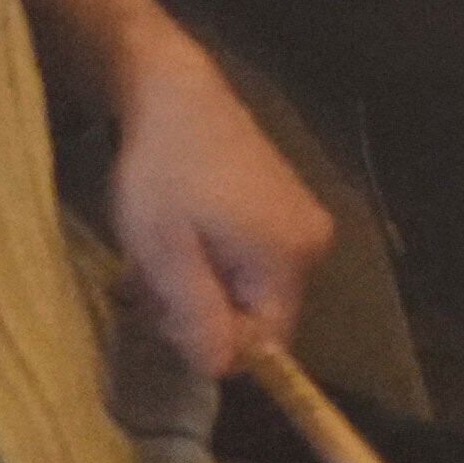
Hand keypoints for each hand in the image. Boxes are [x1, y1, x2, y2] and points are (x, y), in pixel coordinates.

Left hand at [90, 18, 338, 386]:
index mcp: (289, 258)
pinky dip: (212, 259)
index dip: (208, 339)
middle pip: (258, 316)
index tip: (160, 308)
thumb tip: (221, 371)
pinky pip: (251, 260)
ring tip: (159, 249)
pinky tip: (180, 231)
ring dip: (200, 284)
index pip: (264, 343)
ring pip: (249, 288)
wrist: (174, 91)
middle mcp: (313, 244)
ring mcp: (302, 221)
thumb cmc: (162, 172)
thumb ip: (197, 315)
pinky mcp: (286, 205)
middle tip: (150, 277)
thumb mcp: (163, 253)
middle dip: (201, 310)